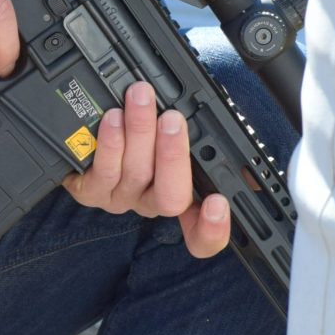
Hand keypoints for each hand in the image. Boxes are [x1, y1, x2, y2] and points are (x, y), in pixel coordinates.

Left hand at [63, 80, 231, 257]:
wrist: (84, 140)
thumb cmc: (141, 137)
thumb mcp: (178, 141)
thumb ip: (210, 150)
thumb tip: (251, 168)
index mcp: (179, 197)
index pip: (201, 234)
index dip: (213, 229)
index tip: (219, 204)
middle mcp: (150, 203)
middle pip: (171, 196)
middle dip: (174, 155)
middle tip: (173, 120)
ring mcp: (120, 199)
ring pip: (135, 174)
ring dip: (139, 132)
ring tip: (139, 100)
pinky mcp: (89, 191)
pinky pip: (103, 172)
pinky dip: (110, 143)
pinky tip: (112, 120)